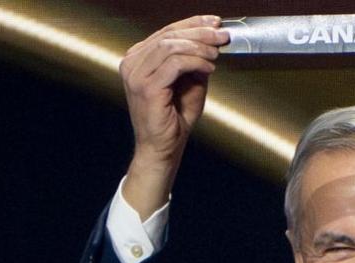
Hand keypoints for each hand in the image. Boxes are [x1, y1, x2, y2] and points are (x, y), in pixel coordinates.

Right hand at [119, 15, 228, 216]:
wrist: (163, 148)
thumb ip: (195, 61)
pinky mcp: (145, 88)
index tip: (215, 22)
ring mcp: (135, 75)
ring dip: (199, 47)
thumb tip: (211, 42)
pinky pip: (174, 64)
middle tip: (221, 35)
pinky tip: (209, 68)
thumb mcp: (190, 82)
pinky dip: (195, 63)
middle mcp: (132, 64)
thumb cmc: (174, 119)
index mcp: (139, 59)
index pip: (166, 32)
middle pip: (168, 36)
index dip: (192, 23)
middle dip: (199, 32)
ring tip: (216, 54)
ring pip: (170, 47)